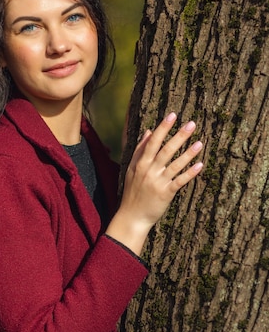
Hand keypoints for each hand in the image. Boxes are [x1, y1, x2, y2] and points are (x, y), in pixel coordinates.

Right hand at [106, 112, 202, 254]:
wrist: (132, 217)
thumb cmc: (133, 191)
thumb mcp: (132, 169)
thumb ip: (140, 150)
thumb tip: (149, 131)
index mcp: (140, 163)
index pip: (153, 142)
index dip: (163, 128)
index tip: (172, 115)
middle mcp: (149, 171)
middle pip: (166, 150)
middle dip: (179, 136)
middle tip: (191, 124)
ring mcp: (158, 182)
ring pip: (175, 165)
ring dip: (188, 153)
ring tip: (200, 142)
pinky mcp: (166, 194)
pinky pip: (180, 181)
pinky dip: (190, 173)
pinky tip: (200, 165)